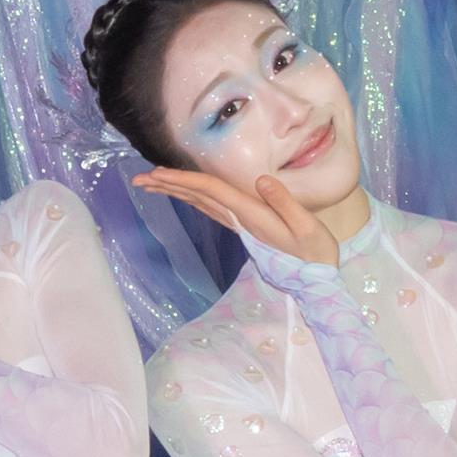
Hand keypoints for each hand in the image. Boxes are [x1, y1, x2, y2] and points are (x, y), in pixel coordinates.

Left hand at [133, 161, 344, 269]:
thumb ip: (285, 202)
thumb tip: (260, 180)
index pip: (211, 191)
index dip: (183, 180)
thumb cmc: (317, 254)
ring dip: (177, 192)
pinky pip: (213, 209)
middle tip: (138, 179)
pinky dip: (195, 199)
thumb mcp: (308, 227)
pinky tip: (186, 195)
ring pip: (202, 204)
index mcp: (252, 215)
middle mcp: (241, 220)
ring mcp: (242, 226)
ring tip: (152, 183)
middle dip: (168, 186)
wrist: (317, 283)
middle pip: (198, 197)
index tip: (156, 174)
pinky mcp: (247, 229)